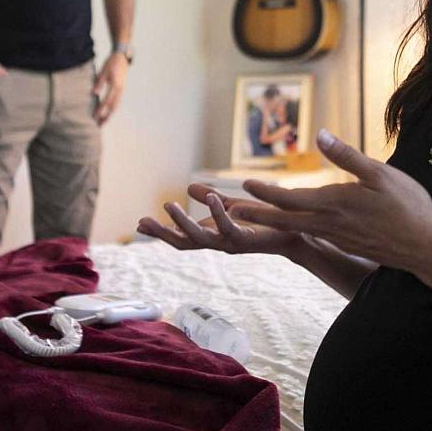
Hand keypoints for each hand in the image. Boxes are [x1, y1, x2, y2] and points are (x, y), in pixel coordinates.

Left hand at [93, 52, 127, 124]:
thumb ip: (99, 82)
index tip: (95, 116)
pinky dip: (112, 109)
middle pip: (114, 107)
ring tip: (103, 121)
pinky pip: (117, 101)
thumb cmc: (111, 63)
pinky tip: (108, 112)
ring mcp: (122, 90)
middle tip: (100, 125)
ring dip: (110, 114)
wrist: (122, 57)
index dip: (101, 109)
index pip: (107, 100)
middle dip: (107, 117)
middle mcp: (120, 89)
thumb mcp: (103, 71)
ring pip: (116, 105)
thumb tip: (94, 93)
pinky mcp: (121, 89)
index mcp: (115, 85)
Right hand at [136, 183, 305, 257]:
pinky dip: (218, 213)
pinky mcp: (246, 239)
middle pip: (184, 242)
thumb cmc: (261, 221)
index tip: (139, 223)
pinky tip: (212, 198)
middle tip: (143, 222)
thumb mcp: (230, 206)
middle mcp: (217, 243)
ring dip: (183, 223)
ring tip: (169, 206)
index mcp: (211, 235)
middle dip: (163, 233)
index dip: (161, 231)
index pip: (180, 237)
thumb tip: (189, 187)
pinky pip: (228, 227)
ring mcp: (230, 243)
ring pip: (201, 238)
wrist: (292, 231)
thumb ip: (209, 200)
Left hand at [233, 129, 431, 272]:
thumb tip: (319, 134)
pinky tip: (293, 222)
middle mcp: (328, 223)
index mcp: (333, 203)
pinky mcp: (346, 243)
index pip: (287, 198)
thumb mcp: (379, 174)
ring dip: (270, 221)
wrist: (426, 248)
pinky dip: (293, 227)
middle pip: (282, 219)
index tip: (243, 185)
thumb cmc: (407, 207)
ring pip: (295, 227)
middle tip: (230, 210)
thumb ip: (346, 155)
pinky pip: (312, 234)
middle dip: (255, 214)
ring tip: (250, 216)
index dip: (263, 193)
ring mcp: (337, 236)